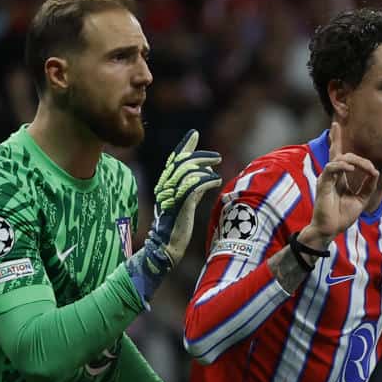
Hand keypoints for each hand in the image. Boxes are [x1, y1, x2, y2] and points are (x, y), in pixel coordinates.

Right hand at [128, 129, 221, 297]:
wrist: (165, 247)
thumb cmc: (176, 228)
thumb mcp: (184, 203)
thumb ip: (191, 188)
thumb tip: (205, 175)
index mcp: (164, 184)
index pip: (174, 159)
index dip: (184, 145)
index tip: (195, 134)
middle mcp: (165, 187)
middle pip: (182, 162)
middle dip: (200, 155)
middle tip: (216, 156)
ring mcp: (171, 195)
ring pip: (187, 171)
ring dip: (205, 168)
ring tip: (217, 170)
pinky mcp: (180, 205)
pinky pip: (193, 186)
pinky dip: (206, 180)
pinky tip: (216, 180)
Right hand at [300, 121, 379, 248]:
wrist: (331, 230)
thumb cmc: (343, 216)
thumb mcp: (361, 199)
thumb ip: (368, 185)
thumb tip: (375, 172)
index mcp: (339, 178)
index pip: (339, 155)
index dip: (337, 138)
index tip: (351, 141)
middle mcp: (331, 175)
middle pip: (336, 151)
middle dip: (345, 143)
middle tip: (369, 166)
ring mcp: (326, 178)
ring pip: (338, 158)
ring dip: (354, 161)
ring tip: (367, 169)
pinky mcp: (323, 184)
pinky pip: (331, 168)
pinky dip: (342, 166)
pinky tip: (352, 169)